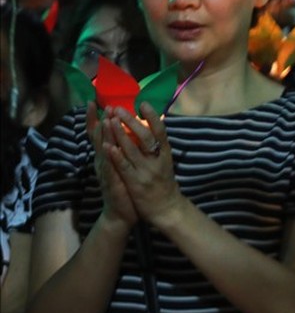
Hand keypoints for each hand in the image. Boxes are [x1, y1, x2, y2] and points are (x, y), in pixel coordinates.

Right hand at [87, 102, 136, 227]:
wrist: (121, 214)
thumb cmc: (124, 187)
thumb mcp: (121, 164)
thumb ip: (120, 149)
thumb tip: (122, 130)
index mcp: (106, 156)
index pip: (98, 134)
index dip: (95, 118)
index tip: (94, 101)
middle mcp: (102, 162)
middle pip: (97, 138)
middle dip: (98, 121)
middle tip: (99, 104)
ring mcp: (106, 172)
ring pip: (103, 150)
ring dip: (104, 134)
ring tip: (105, 119)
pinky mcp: (113, 182)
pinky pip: (110, 167)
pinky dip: (109, 157)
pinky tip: (108, 147)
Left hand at [105, 104, 185, 227]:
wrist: (167, 209)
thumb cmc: (164, 184)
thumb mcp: (165, 163)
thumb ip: (159, 148)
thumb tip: (154, 129)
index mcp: (165, 154)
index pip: (161, 131)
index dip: (152, 117)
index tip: (143, 103)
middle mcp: (157, 160)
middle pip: (145, 136)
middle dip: (131, 121)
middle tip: (119, 108)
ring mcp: (146, 171)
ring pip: (132, 149)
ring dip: (120, 133)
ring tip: (110, 119)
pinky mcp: (135, 182)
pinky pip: (124, 167)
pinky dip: (116, 156)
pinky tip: (108, 146)